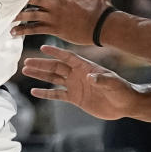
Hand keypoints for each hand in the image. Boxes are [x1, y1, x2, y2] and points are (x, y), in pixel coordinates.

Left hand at [12, 0, 112, 44]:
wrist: (103, 26)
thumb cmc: (100, 4)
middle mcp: (54, 3)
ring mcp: (52, 17)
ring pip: (29, 15)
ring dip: (17, 15)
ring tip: (5, 16)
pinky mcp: (54, 29)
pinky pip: (35, 30)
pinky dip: (23, 31)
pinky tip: (13, 32)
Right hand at [21, 45, 137, 118]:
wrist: (124, 104)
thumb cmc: (121, 90)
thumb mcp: (113, 83)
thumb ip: (102, 80)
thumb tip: (90, 77)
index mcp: (86, 67)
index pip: (68, 57)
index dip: (56, 52)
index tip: (43, 47)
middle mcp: (78, 74)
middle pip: (56, 67)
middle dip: (41, 64)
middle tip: (26, 61)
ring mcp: (75, 85)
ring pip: (53, 78)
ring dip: (40, 75)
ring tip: (26, 71)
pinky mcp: (75, 98)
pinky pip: (57, 94)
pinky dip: (45, 93)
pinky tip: (34, 91)